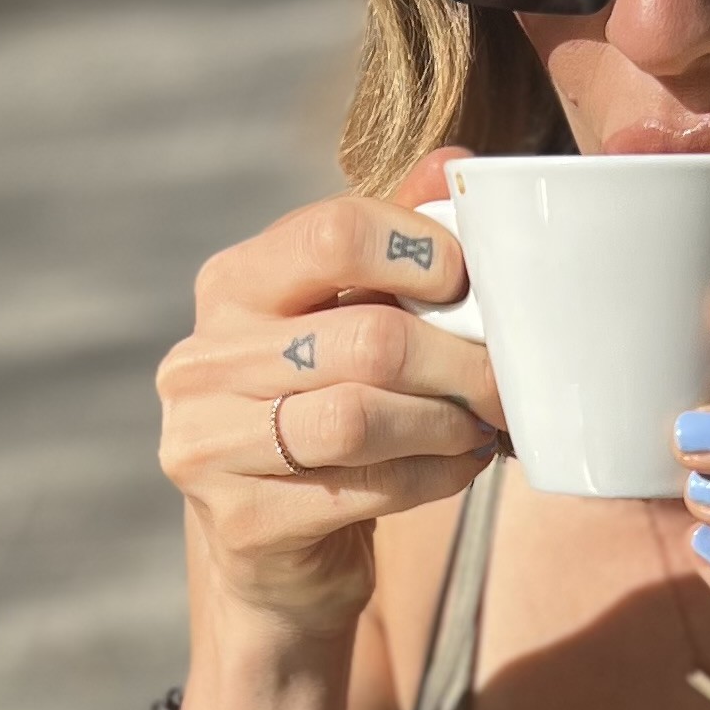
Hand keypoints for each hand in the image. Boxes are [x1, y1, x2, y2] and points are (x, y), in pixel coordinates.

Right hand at [156, 153, 506, 638]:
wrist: (275, 549)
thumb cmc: (323, 411)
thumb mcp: (348, 320)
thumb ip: (393, 244)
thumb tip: (457, 160)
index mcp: (231, 286)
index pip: (333, 234)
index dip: (421, 252)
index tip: (468, 283)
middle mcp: (202, 361)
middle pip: (366, 340)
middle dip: (458, 362)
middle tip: (507, 381)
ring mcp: (208, 446)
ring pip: (359, 419)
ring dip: (444, 424)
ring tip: (481, 426)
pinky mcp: (239, 522)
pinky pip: (361, 489)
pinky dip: (430, 477)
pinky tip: (457, 468)